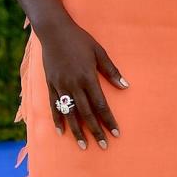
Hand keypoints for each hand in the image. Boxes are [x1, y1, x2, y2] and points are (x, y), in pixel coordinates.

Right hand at [38, 18, 128, 149]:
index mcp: (88, 77)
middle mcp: (74, 85)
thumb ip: (111, 71)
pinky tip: (62, 132)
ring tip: (84, 145)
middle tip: (103, 146)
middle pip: (86, 113)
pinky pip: (54, 106)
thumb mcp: (99, 52)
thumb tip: (125, 86)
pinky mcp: (50, 85)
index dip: (108, 120)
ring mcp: (60, 86)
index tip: (116, 133)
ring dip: (77, 131)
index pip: (101, 105)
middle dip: (96, 131)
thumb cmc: (80, 40)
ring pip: (70, 113)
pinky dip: (58, 120)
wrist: (54, 31)